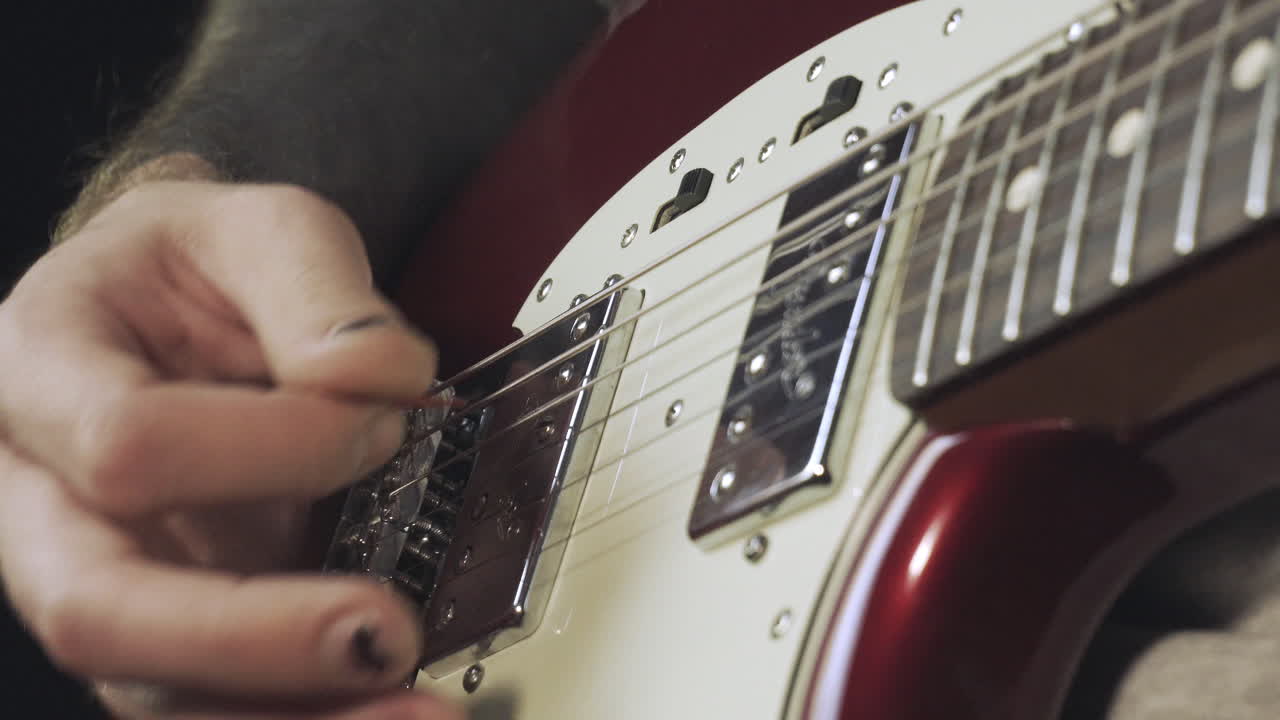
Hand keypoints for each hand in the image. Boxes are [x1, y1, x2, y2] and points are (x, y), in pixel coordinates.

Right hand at [0, 180, 459, 718]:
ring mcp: (101, 575)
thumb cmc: (204, 269)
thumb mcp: (261, 228)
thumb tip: (377, 377)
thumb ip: (316, 287)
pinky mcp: (166, 630)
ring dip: (291, 717)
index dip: (269, 444)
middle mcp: (43, 496)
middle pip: (97, 607)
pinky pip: (211, 706)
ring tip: (415, 714)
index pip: (126, 443)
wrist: (182, 309)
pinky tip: (386, 714)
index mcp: (41, 371)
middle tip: (384, 635)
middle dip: (247, 638)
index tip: (382, 420)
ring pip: (151, 688)